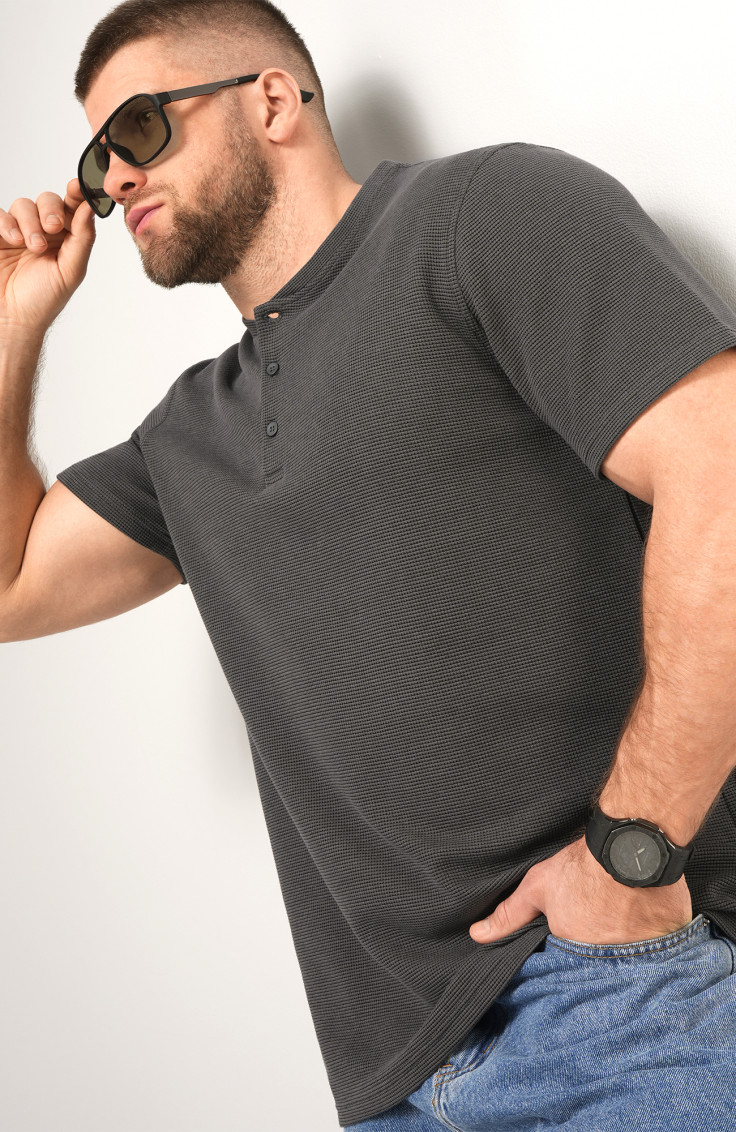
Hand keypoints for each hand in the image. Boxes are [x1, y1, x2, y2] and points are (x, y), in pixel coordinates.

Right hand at [0, 179, 95, 338]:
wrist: (13, 318)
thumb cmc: (44, 300)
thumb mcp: (71, 271)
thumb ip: (82, 239)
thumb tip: (91, 208)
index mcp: (67, 238)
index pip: (73, 207)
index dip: (77, 192)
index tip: (79, 185)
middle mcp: (44, 230)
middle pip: (48, 200)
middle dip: (51, 210)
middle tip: (53, 228)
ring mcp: (19, 230)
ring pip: (24, 204)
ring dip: (30, 222)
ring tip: (31, 246)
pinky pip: (0, 214)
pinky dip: (7, 223)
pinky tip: (13, 240)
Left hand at [469, 835, 692, 945]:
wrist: (631, 843)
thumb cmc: (583, 866)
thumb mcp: (538, 887)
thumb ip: (510, 915)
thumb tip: (478, 936)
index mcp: (577, 951)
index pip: (573, 966)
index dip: (576, 949)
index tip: (582, 931)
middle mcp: (611, 959)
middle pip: (605, 964)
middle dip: (604, 949)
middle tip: (606, 919)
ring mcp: (644, 951)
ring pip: (636, 958)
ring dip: (632, 944)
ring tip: (628, 916)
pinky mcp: (670, 938)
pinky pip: (666, 947)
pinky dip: (661, 937)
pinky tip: (652, 916)